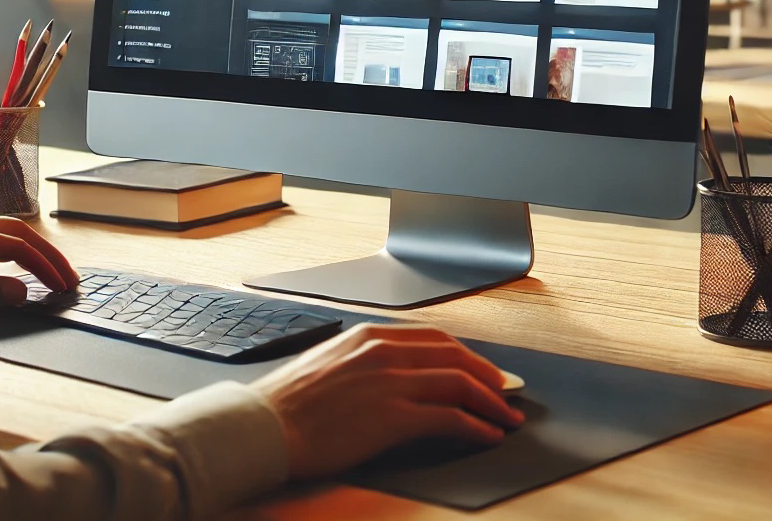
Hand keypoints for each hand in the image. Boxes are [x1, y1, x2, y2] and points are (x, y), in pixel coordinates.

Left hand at [0, 219, 81, 318]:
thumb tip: (21, 292)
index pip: (13, 243)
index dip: (42, 264)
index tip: (62, 285)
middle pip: (15, 231)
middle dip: (47, 253)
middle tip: (69, 279)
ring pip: (4, 233)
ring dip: (32, 251)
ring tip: (53, 273)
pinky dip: (14, 253)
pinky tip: (19, 267)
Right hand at [250, 323, 523, 480]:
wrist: (264, 426)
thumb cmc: (289, 403)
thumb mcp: (330, 364)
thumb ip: (365, 362)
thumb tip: (394, 377)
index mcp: (370, 336)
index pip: (434, 339)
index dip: (466, 356)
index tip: (483, 370)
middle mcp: (385, 352)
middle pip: (455, 356)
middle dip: (488, 375)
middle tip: (507, 392)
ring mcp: (391, 383)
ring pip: (460, 384)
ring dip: (491, 403)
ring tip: (507, 418)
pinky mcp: (393, 417)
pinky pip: (450, 418)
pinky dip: (476, 426)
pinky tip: (487, 435)